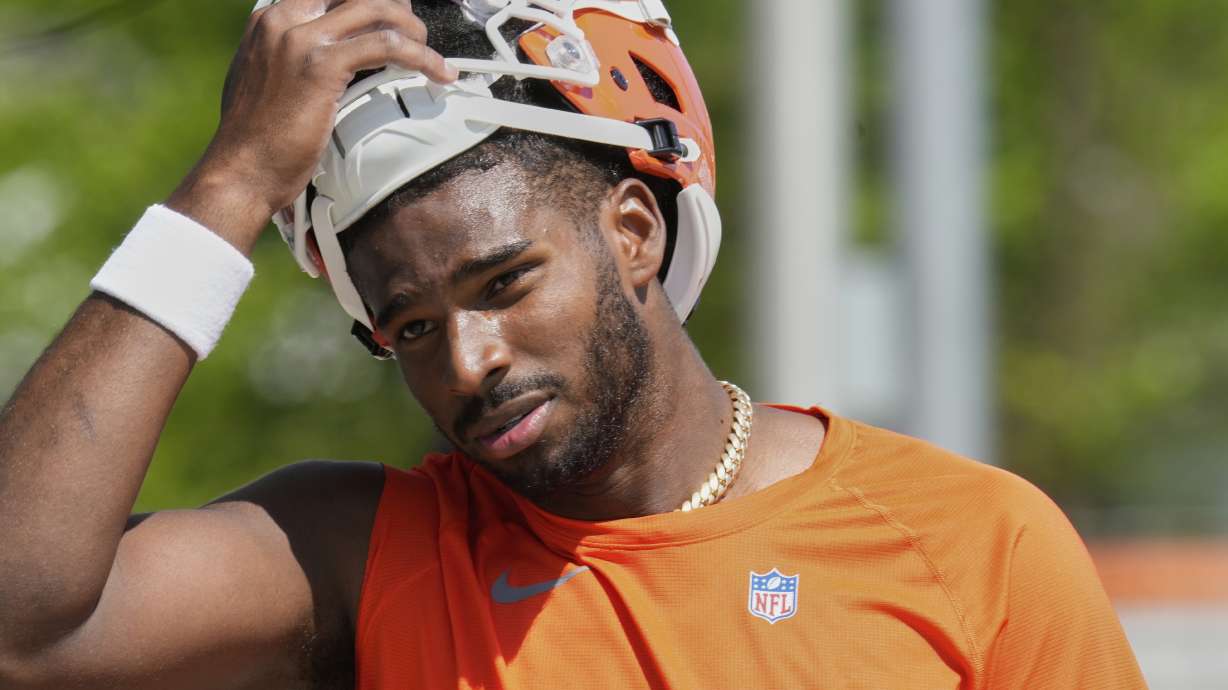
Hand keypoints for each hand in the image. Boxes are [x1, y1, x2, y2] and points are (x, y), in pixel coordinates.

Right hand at [168, 0, 456, 251]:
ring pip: (377, 8)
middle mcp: (284, 19)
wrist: (241, 171)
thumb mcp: (262, 80)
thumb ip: (285, 56)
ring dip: (413, 27)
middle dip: (393, 6)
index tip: (391, 15)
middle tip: (414, 30)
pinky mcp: (323, 65)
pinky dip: (422, 57)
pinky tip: (439, 73)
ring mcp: (303, 39)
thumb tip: (314, 57)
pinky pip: (388, 46)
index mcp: (270, 18)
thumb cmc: (256, 140)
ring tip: (429, 51)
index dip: (368, 2)